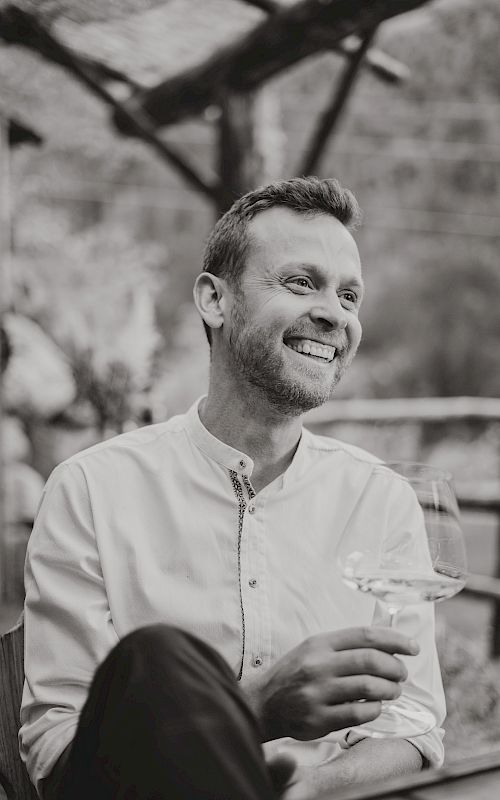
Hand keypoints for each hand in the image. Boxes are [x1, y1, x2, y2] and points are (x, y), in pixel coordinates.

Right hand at [256, 627, 418, 740]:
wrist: (264, 703)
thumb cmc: (296, 673)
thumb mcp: (314, 649)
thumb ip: (345, 646)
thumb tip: (388, 645)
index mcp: (320, 643)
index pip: (365, 636)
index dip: (394, 640)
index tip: (412, 647)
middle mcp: (318, 665)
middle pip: (371, 661)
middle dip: (395, 668)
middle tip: (401, 674)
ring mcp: (318, 693)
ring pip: (369, 688)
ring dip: (390, 690)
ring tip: (392, 691)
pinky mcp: (318, 719)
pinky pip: (359, 713)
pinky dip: (375, 709)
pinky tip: (376, 707)